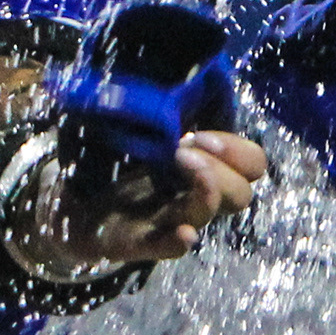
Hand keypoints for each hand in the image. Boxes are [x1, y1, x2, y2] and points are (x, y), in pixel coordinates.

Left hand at [69, 130, 269, 266]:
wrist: (83, 215)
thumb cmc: (127, 176)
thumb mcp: (159, 143)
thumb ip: (180, 124)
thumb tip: (196, 85)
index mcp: (207, 176)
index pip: (253, 167)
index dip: (239, 151)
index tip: (201, 134)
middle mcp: (196, 202)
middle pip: (242, 194)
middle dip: (221, 164)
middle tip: (184, 148)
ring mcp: (171, 223)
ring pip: (208, 213)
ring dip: (206, 187)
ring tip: (178, 159)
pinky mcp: (141, 244)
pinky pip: (169, 248)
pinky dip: (178, 242)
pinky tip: (185, 233)